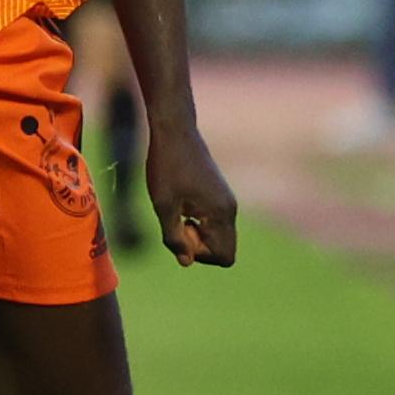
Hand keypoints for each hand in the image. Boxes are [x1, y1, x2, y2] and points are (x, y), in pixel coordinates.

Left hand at [143, 115, 239, 268]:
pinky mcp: (220, 194)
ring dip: (197, 234)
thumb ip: (174, 237)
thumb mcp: (163, 205)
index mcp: (221, 213)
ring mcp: (227, 201)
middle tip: (177, 222)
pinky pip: (215, 222)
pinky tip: (181, 203)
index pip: (224, 257)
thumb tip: (186, 262)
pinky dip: (198, 222)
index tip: (181, 232)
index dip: (200, 255)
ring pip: (218, 235)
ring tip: (177, 211)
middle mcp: (230, 209)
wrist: (175, 131)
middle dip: (199, 247)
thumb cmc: (166, 166)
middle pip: (224, 249)